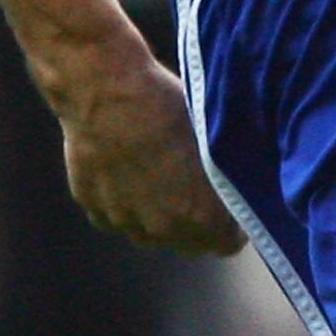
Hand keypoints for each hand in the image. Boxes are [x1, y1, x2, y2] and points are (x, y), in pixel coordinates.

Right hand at [47, 42, 245, 255]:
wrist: (105, 91)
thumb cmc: (167, 107)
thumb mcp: (215, 138)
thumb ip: (230, 176)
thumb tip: (242, 185)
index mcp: (199, 217)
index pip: (227, 244)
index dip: (231, 224)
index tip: (228, 203)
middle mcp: (161, 229)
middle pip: (188, 243)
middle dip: (196, 223)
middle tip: (194, 188)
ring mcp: (122, 221)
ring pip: (148, 233)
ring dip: (157, 216)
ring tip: (158, 177)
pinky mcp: (92, 207)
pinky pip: (116, 216)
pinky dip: (123, 202)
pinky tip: (126, 171)